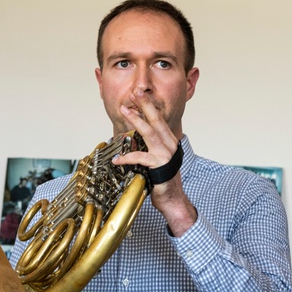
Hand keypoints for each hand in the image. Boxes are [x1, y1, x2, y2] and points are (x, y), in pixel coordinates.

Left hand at [114, 88, 196, 234]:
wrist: (174, 200)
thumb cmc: (164, 181)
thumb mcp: (156, 160)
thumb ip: (148, 148)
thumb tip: (133, 139)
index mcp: (170, 141)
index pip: (159, 120)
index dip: (149, 106)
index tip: (139, 95)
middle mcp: (170, 144)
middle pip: (156, 120)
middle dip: (145, 104)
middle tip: (135, 92)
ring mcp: (166, 154)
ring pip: (150, 132)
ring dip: (136, 120)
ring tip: (125, 110)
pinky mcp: (159, 166)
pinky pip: (140, 158)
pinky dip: (127, 158)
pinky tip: (117, 159)